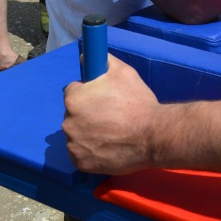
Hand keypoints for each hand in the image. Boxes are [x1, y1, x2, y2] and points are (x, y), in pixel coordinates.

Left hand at [63, 56, 160, 174]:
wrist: (153, 135)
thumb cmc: (137, 102)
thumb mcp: (124, 72)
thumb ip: (102, 61)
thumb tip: (85, 57)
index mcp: (74, 99)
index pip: (73, 91)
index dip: (88, 93)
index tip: (102, 98)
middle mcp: (68, 122)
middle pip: (73, 113)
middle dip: (87, 113)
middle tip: (110, 116)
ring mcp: (73, 145)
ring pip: (77, 134)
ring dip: (88, 132)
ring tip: (112, 133)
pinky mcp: (80, 163)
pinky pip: (81, 153)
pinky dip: (91, 150)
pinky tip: (108, 146)